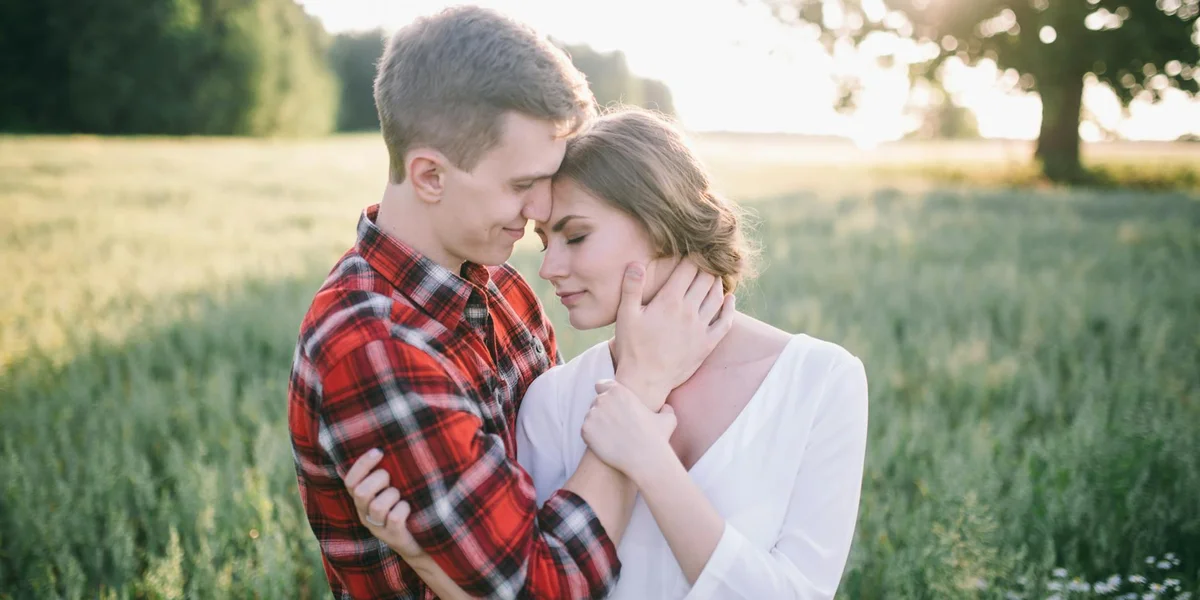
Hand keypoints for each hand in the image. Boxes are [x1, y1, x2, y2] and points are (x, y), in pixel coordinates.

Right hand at [343, 449, 425, 559]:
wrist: (421, 543)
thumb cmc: (406, 508)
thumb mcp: (392, 490)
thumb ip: (386, 473)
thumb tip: (389, 445)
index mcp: (362, 500)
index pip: (350, 481)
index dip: (361, 465)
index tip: (379, 451)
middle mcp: (365, 514)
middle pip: (360, 492)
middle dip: (379, 480)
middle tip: (391, 482)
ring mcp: (378, 528)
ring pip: (378, 506)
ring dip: (393, 496)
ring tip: (400, 498)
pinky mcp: (393, 537)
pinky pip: (395, 518)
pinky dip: (404, 509)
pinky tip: (408, 509)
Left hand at [581, 380, 678, 481]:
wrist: (645, 459)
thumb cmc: (657, 438)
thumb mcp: (668, 418)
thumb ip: (665, 409)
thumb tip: (666, 407)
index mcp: (619, 391)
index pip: (602, 385)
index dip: (606, 394)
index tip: (611, 406)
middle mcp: (603, 399)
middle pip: (595, 401)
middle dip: (602, 411)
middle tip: (612, 425)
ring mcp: (592, 414)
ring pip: (589, 416)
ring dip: (596, 424)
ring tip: (610, 437)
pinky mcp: (585, 430)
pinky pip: (585, 431)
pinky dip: (591, 437)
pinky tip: (604, 445)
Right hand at [613, 258, 735, 408]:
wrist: (645, 381)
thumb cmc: (632, 347)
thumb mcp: (626, 315)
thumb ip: (632, 287)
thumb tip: (636, 263)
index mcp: (669, 301)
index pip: (687, 269)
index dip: (692, 256)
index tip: (692, 250)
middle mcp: (688, 312)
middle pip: (705, 280)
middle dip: (706, 267)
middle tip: (705, 260)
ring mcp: (700, 328)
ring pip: (717, 297)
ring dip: (717, 283)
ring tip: (714, 276)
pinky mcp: (707, 344)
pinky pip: (725, 322)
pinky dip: (730, 308)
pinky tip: (730, 299)